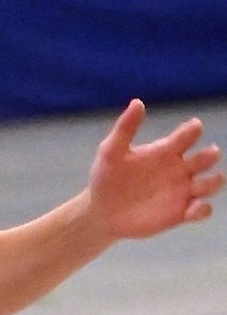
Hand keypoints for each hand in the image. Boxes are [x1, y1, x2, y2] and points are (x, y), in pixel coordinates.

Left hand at [87, 100, 220, 238]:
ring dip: (214, 182)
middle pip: (205, 158)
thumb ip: (125, 128)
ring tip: (207, 181)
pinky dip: (203, 209)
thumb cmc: (106, 177)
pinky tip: (193, 208)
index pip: (186, 136)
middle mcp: (179, 168)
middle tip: (210, 152)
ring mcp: (182, 191)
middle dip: (210, 155)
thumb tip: (137, 102)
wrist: (101, 210)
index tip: (194, 126)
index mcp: (165, 150)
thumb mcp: (111, 151)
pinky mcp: (181, 212)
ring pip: (210, 184)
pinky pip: (202, 210)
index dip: (192, 130)